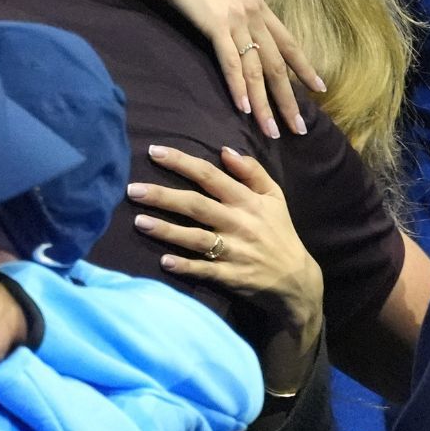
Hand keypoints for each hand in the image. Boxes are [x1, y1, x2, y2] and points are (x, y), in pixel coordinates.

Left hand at [128, 144, 323, 324]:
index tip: (153, 151)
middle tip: (132, 189)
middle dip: (163, 196)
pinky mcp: (231, 276)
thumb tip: (225, 150)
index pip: (210, 175)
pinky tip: (164, 261)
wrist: (297, 279)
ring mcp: (234, 251)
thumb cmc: (279, 232)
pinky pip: (205, 270)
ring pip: (195, 238)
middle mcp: (238, 223)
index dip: (181, 162)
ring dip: (166, 230)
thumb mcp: (274, 197)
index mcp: (247, 200)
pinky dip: (185, 266)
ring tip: (138, 222)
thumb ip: (252, 171)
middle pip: (196, 205)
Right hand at [138, 0, 325, 137]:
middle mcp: (253, 12)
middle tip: (299, 128)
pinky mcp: (215, 25)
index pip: (287, 41)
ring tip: (273, 131)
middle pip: (278, 63)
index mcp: (257, 0)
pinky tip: (245, 109)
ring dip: (266, 104)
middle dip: (289, 99)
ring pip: (257, 70)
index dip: (303, 67)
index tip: (318, 88)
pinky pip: (231, 63)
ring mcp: (236, 19)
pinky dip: (239, 88)